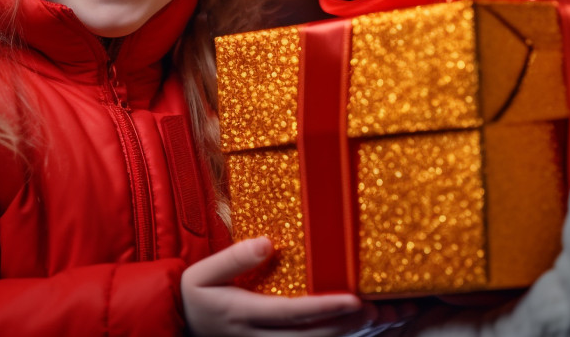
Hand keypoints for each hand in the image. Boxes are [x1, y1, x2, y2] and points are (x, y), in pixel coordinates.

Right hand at [183, 237, 378, 335]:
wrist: (178, 326)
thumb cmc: (193, 296)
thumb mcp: (202, 273)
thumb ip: (234, 258)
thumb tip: (267, 242)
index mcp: (245, 314)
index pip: (293, 313)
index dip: (327, 308)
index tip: (357, 300)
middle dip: (354, 326)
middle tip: (386, 308)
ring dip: (357, 335)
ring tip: (391, 317)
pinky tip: (369, 329)